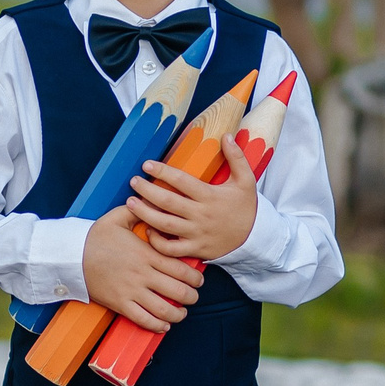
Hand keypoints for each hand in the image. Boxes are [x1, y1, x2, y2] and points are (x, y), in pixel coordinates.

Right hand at [81, 204, 202, 331]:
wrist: (71, 256)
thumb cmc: (94, 237)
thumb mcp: (117, 217)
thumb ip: (140, 212)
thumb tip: (153, 203)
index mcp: (146, 254)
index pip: (180, 269)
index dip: (195, 277)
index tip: (199, 279)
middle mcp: (142, 275)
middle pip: (178, 291)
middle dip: (192, 296)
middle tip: (194, 296)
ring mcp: (131, 291)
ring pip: (163, 309)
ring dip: (178, 314)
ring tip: (182, 313)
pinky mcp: (120, 303)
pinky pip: (143, 319)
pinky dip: (157, 325)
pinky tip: (163, 325)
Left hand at [127, 136, 258, 261]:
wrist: (255, 238)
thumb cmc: (246, 207)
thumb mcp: (246, 180)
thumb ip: (236, 157)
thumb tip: (227, 135)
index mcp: (210, 196)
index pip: (181, 181)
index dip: (162, 171)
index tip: (147, 164)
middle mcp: (201, 215)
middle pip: (167, 202)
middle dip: (146, 190)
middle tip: (133, 181)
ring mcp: (197, 234)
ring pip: (164, 225)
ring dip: (144, 214)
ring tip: (129, 203)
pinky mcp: (195, 250)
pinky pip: (171, 249)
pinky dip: (157, 242)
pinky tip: (148, 230)